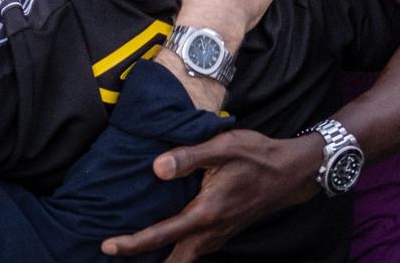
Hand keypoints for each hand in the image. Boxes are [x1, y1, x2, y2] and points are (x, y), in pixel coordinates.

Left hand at [101, 128, 319, 260]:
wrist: (291, 172)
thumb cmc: (257, 156)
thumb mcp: (223, 147)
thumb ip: (188, 156)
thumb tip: (156, 168)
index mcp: (206, 212)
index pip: (163, 235)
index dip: (132, 244)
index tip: (108, 247)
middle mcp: (211, 232)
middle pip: (174, 262)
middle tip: (119, 256)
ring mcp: (220, 236)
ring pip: (185, 260)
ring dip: (162, 261)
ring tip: (135, 254)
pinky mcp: (224, 233)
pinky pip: (195, 252)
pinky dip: (176, 254)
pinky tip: (166, 243)